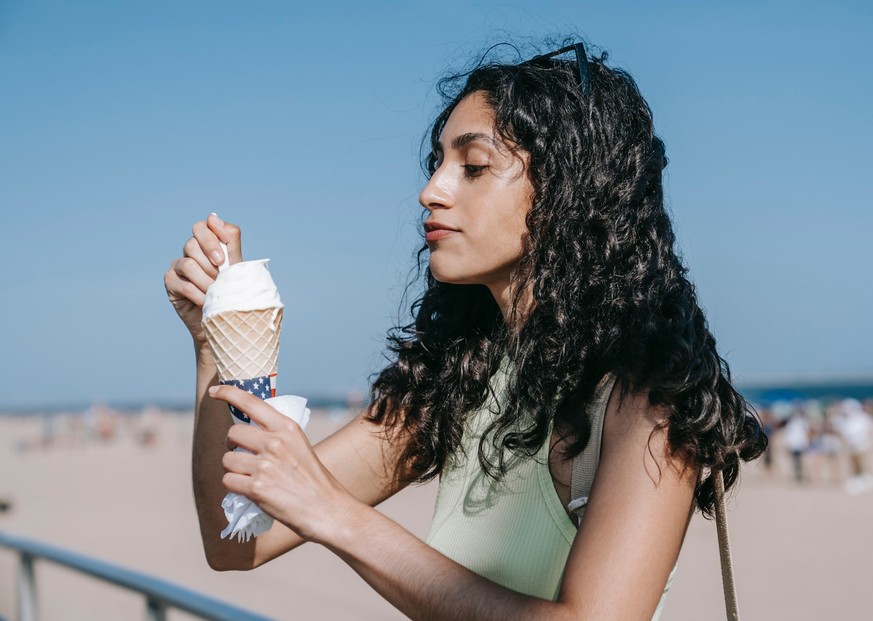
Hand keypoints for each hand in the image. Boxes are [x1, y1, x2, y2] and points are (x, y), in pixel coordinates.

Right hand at [164, 213, 242, 345]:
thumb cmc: (232, 289)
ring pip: (188, 264)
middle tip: (221, 275)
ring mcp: (177, 266)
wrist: (223, 318)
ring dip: (206, 280)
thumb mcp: (236, 265)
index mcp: (206, 243)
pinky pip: (182, 283)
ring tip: (215, 291)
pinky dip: (197, 293)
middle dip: (210, 262)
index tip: (222, 258)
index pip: (202, 226)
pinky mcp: (170, 283)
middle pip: (192, 243)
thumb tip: (213, 216)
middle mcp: (189, 252)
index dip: (211, 239)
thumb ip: (229, 240)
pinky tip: (206, 301)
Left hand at [210, 385, 357, 543]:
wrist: (326, 508)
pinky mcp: (256, 488)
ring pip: (227, 459)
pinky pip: (228, 480)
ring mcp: (265, 465)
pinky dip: (235, 487)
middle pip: (233, 433)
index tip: (214, 391)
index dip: (228, 393)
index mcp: (287, 427)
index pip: (251, 402)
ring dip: (233, 469)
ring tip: (251, 476)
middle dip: (233, 445)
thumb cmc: (313, 479)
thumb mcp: (299, 445)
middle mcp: (275, 442)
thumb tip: (247, 431)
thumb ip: (276, 435)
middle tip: (245, 455)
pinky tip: (250, 490)